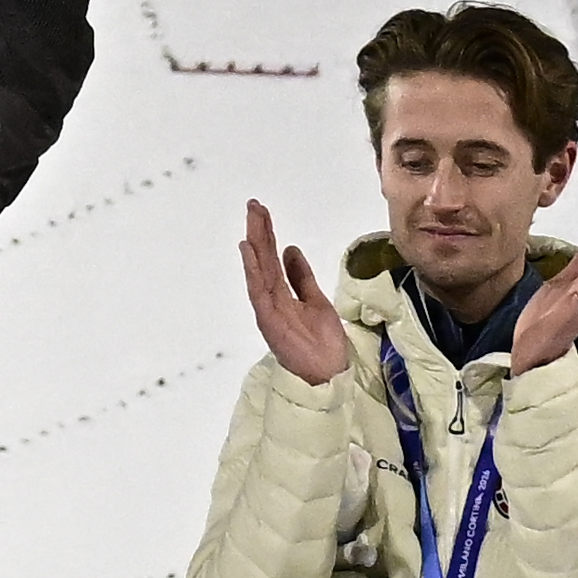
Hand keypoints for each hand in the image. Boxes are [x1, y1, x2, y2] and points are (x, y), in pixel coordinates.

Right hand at [235, 203, 352, 388]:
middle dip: (259, 232)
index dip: (268, 234)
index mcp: (282, 293)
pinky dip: (252, 270)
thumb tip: (291, 249)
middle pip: (263, 259)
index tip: (262, 212)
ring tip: (252, 221)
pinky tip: (249, 251)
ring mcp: (268, 309)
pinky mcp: (269, 320)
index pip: (272, 257)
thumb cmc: (322, 343)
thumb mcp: (316, 300)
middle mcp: (272, 298)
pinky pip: (258, 291)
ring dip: (254, 245)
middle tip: (254, 205)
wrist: (328, 372)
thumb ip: (302, 277)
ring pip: (259, 270)